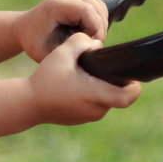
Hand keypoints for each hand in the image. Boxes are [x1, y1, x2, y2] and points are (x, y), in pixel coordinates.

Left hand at [13, 0, 109, 62]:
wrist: (23, 28)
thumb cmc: (33, 42)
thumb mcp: (46, 53)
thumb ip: (68, 52)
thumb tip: (91, 48)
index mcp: (58, 4)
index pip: (89, 12)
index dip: (96, 30)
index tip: (91, 45)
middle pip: (98, 8)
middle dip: (99, 29)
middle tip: (91, 45)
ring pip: (100, 7)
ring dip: (99, 25)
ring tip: (88, 39)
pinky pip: (97, 6)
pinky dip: (97, 20)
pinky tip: (87, 31)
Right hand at [27, 32, 141, 124]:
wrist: (28, 103)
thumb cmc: (45, 79)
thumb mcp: (62, 54)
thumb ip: (81, 42)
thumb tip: (96, 44)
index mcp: (94, 94)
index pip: (128, 96)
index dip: (134, 85)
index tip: (129, 74)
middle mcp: (95, 109)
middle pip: (119, 97)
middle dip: (116, 82)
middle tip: (104, 68)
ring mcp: (88, 117)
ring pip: (107, 101)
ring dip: (103, 89)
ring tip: (88, 75)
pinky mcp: (81, 119)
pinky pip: (95, 107)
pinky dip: (92, 96)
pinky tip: (79, 85)